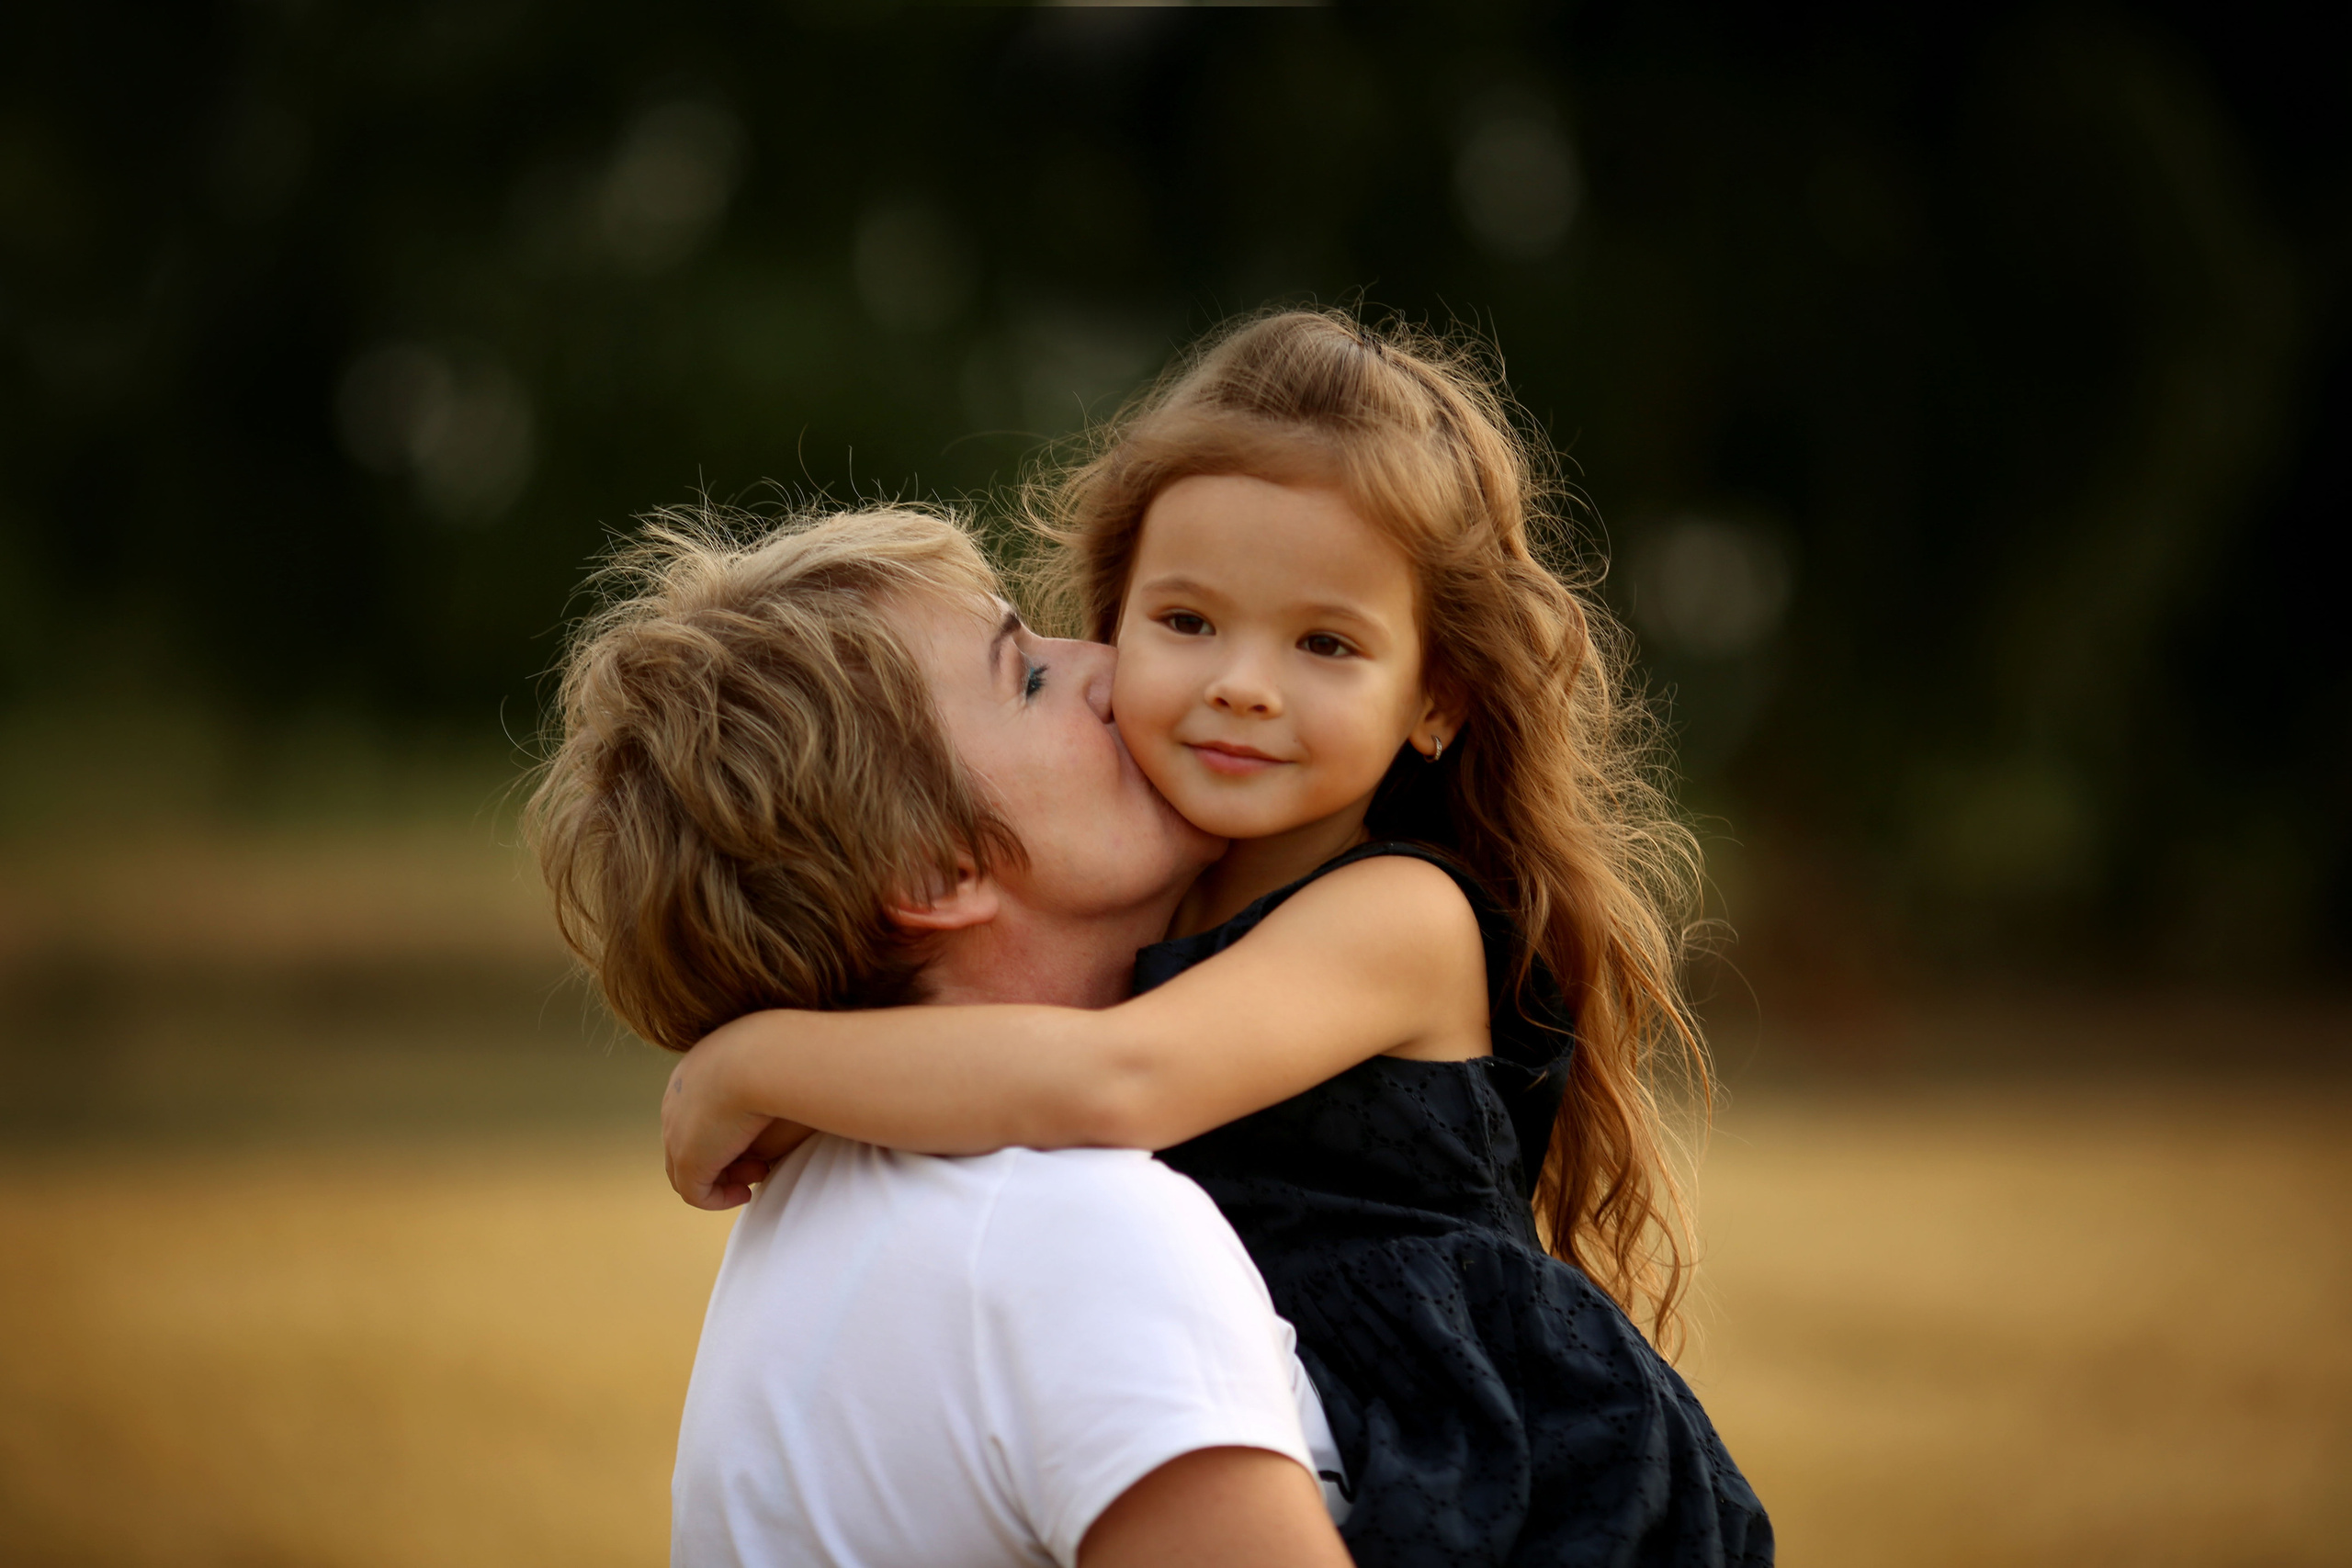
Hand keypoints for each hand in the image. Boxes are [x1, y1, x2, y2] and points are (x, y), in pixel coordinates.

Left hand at [662, 1026, 812, 1209]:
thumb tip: (775, 1108)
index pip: (698, 1110)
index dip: (728, 1130)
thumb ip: (766, 1085)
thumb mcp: (770, 1066)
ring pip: (689, 1168)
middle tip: (761, 1162)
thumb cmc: (782, 1056)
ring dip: (724, 1178)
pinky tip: (745, 1193)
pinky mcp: (687, 1159)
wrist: (766, 1060)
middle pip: (691, 1140)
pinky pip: (695, 1192)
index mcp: (694, 1071)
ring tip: (759, 1175)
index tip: (761, 1136)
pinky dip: (719, 1198)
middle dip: (727, 1156)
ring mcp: (675, 1130)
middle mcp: (677, 1098)